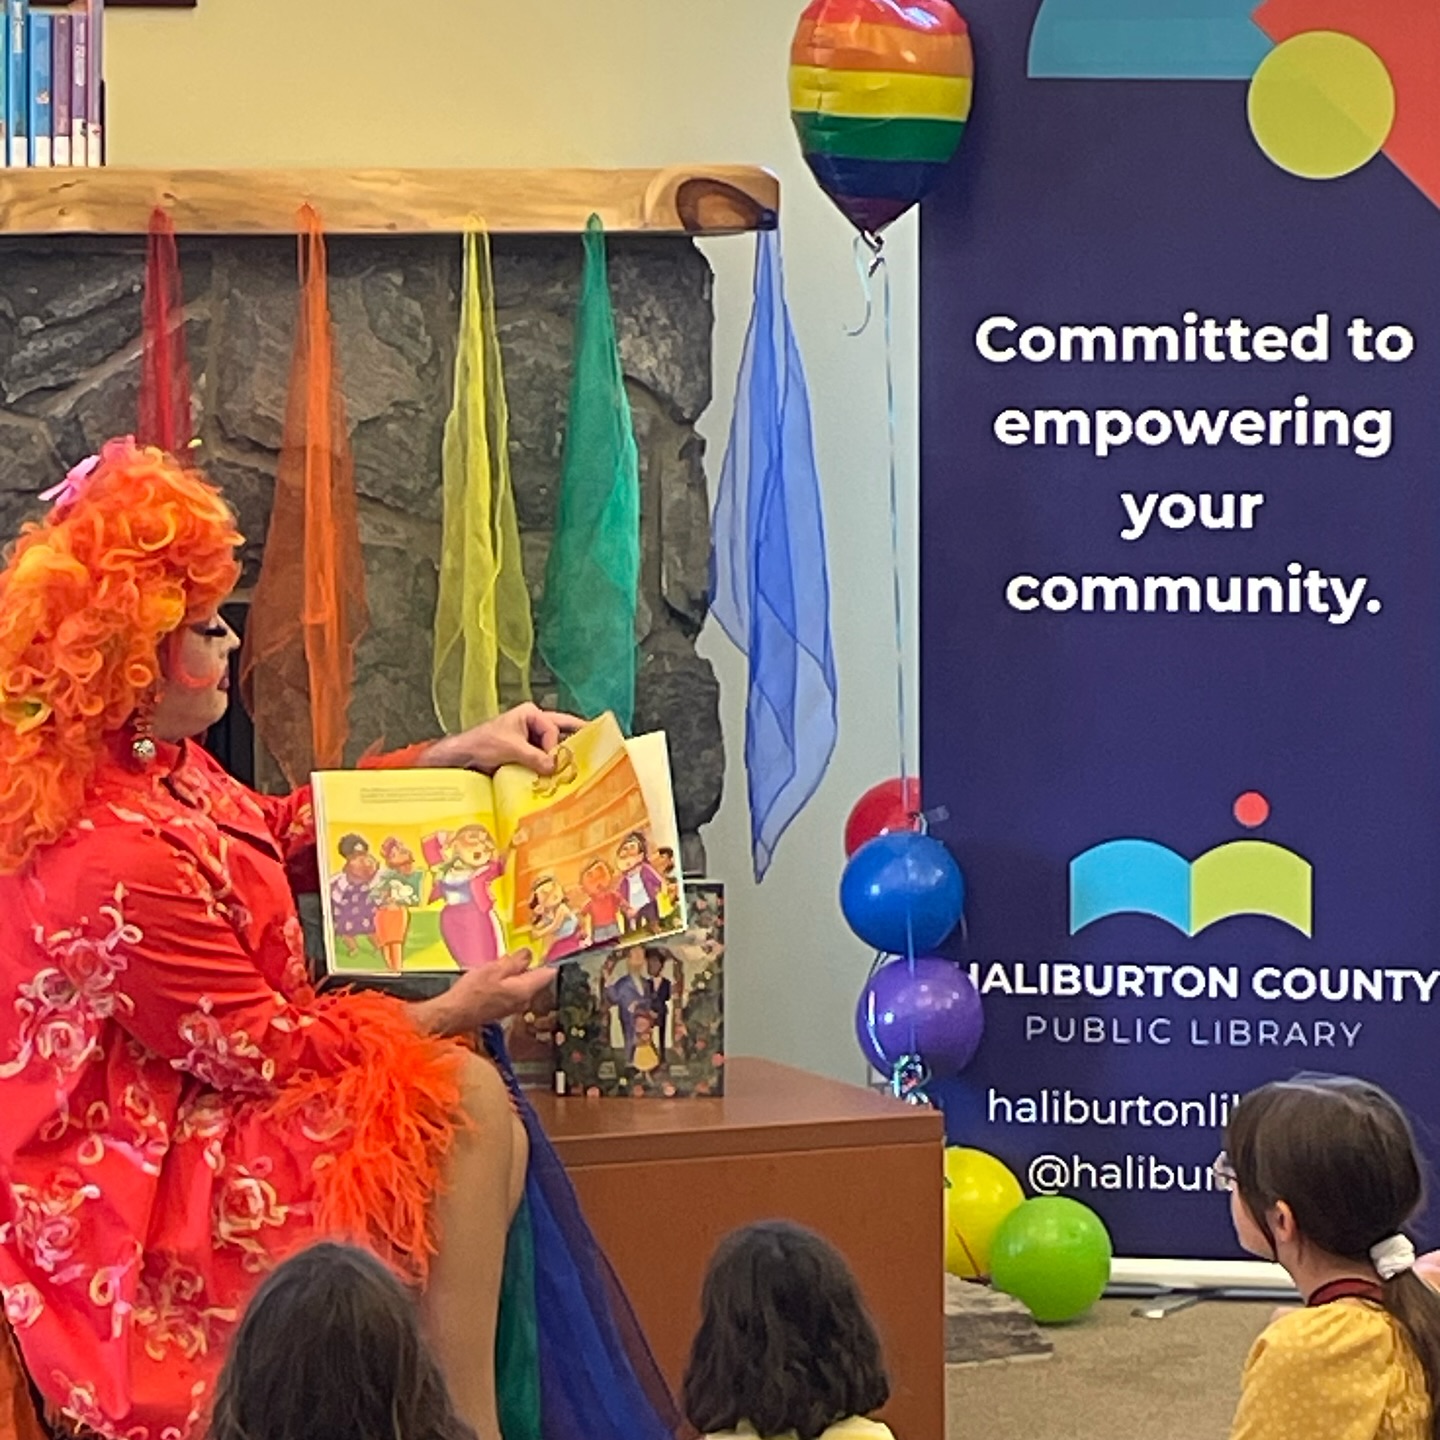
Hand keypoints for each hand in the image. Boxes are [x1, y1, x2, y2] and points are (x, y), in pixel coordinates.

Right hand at [413, 952, 556, 1036]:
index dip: (546, 959)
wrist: (454, 1014)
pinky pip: (513, 991)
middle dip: (528, 965)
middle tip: (513, 953)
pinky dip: (507, 982)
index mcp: (526, 990)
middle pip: (536, 979)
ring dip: (515, 973)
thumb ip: (516, 961)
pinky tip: (493, 977)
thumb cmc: (473, 991)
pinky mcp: (503, 1009)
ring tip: (500, 964)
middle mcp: (524, 1001)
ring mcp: (514, 1007)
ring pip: (523, 984)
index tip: (540, 947)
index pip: (548, 973)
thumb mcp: (495, 969)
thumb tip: (529, 954)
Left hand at [421, 703, 583, 775]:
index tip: (553, 761)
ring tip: (579, 762)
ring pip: (553, 744)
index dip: (554, 745)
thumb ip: (534, 757)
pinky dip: (551, 762)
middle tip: (596, 742)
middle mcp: (532, 723)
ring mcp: (529, 737)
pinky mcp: (525, 752)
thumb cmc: (482, 745)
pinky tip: (561, 770)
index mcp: (530, 714)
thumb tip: (554, 767)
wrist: (462, 758)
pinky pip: (544, 756)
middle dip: (575, 737)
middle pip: (560, 729)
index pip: (552, 728)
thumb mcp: (511, 749)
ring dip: (561, 754)